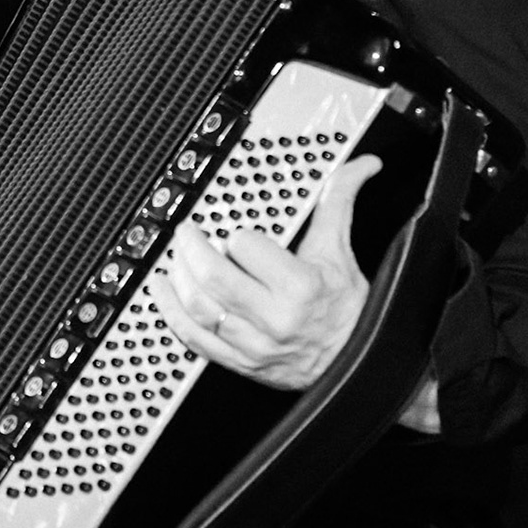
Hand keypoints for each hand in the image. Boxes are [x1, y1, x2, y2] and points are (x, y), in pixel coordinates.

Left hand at [151, 155, 382, 390]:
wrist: (352, 360)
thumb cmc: (344, 306)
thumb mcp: (340, 250)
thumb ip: (338, 202)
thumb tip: (363, 164)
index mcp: (301, 286)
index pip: (246, 248)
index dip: (237, 236)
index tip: (237, 234)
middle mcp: (275, 319)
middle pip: (213, 278)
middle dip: (191, 248)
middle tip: (186, 232)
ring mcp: (255, 345)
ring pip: (199, 308)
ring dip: (178, 277)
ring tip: (174, 256)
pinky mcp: (240, 363)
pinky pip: (194, 339)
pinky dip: (171, 313)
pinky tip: (164, 291)